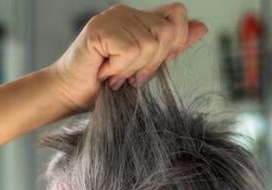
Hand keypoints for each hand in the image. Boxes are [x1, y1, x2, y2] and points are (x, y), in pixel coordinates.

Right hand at [46, 2, 207, 112]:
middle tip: (130, 77)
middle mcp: (125, 12)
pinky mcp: (99, 29)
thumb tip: (202, 27)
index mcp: (138, 18)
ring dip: (132, 68)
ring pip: (149, 43)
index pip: (177, 14)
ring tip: (114, 75)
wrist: (69, 96)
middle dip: (152, 62)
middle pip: (166, 31)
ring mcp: (111, 18)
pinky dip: (120, 68)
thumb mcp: (145, 67)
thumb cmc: (103, 86)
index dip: (175, 42)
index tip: (152, 66)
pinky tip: (104, 71)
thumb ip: (171, 48)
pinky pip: (130, 49)